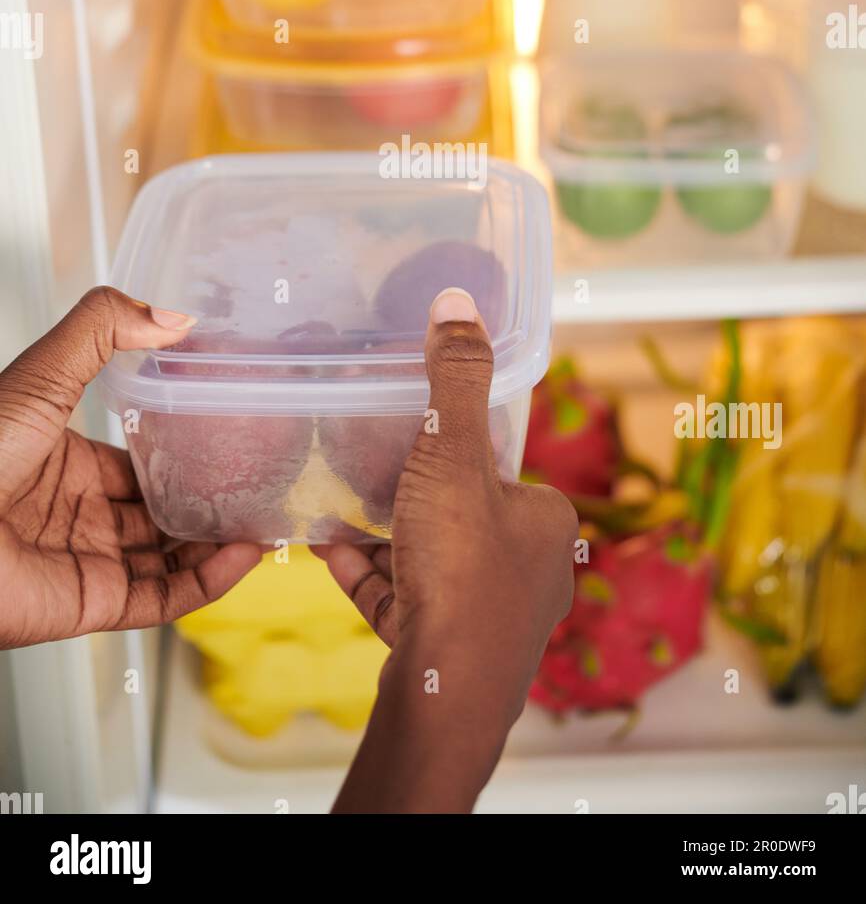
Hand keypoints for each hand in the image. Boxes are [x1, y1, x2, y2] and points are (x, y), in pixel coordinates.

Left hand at [0, 288, 260, 649]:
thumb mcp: (42, 372)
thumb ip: (103, 330)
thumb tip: (174, 316)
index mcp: (62, 462)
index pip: (136, 463)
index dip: (182, 455)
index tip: (228, 440)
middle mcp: (76, 514)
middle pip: (159, 513)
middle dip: (209, 502)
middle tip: (259, 486)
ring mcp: (86, 561)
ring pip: (171, 557)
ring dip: (219, 543)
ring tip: (266, 522)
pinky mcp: (92, 603)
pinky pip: (162, 597)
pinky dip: (208, 581)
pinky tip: (242, 555)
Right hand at [318, 288, 577, 813]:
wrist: (446, 691)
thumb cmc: (462, 568)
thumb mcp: (452, 456)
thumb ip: (453, 380)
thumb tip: (458, 299)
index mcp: (548, 520)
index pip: (501, 468)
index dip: (457, 446)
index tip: (416, 432)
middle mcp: (533, 571)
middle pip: (465, 514)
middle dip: (418, 495)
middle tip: (374, 468)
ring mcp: (494, 619)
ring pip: (434, 562)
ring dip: (389, 538)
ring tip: (342, 508)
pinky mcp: (452, 652)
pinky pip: (407, 601)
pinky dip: (373, 578)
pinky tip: (331, 555)